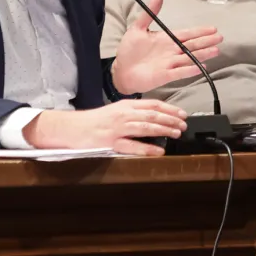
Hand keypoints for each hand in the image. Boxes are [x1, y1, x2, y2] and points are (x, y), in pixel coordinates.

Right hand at [22, 99, 189, 155]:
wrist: (72, 128)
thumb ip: (132, 112)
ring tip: (176, 133)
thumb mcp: (115, 110)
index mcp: (125, 105)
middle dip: (171, 119)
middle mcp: (123, 114)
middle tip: (183, 124)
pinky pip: (132, 146)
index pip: (152, 104)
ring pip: (145, 127)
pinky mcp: (111, 142)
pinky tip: (158, 151)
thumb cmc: (93, 121)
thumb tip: (152, 116)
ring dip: (163, 129)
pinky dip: (147, 148)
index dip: (169, 109)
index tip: (181, 113)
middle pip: (152, 115)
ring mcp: (118, 129)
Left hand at [112, 0, 222, 94]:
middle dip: (206, 41)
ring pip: (189, 58)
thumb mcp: (138, 28)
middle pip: (192, 45)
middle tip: (220, 38)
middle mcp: (171, 51)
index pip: (186, 34)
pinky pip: (179, 72)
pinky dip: (189, 70)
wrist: (121, 70)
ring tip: (215, 51)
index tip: (213, 28)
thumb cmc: (129, 50)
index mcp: (166, 39)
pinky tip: (200, 67)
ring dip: (202, 54)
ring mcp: (169, 64)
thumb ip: (149, 13)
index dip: (199, 31)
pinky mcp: (164, 75)